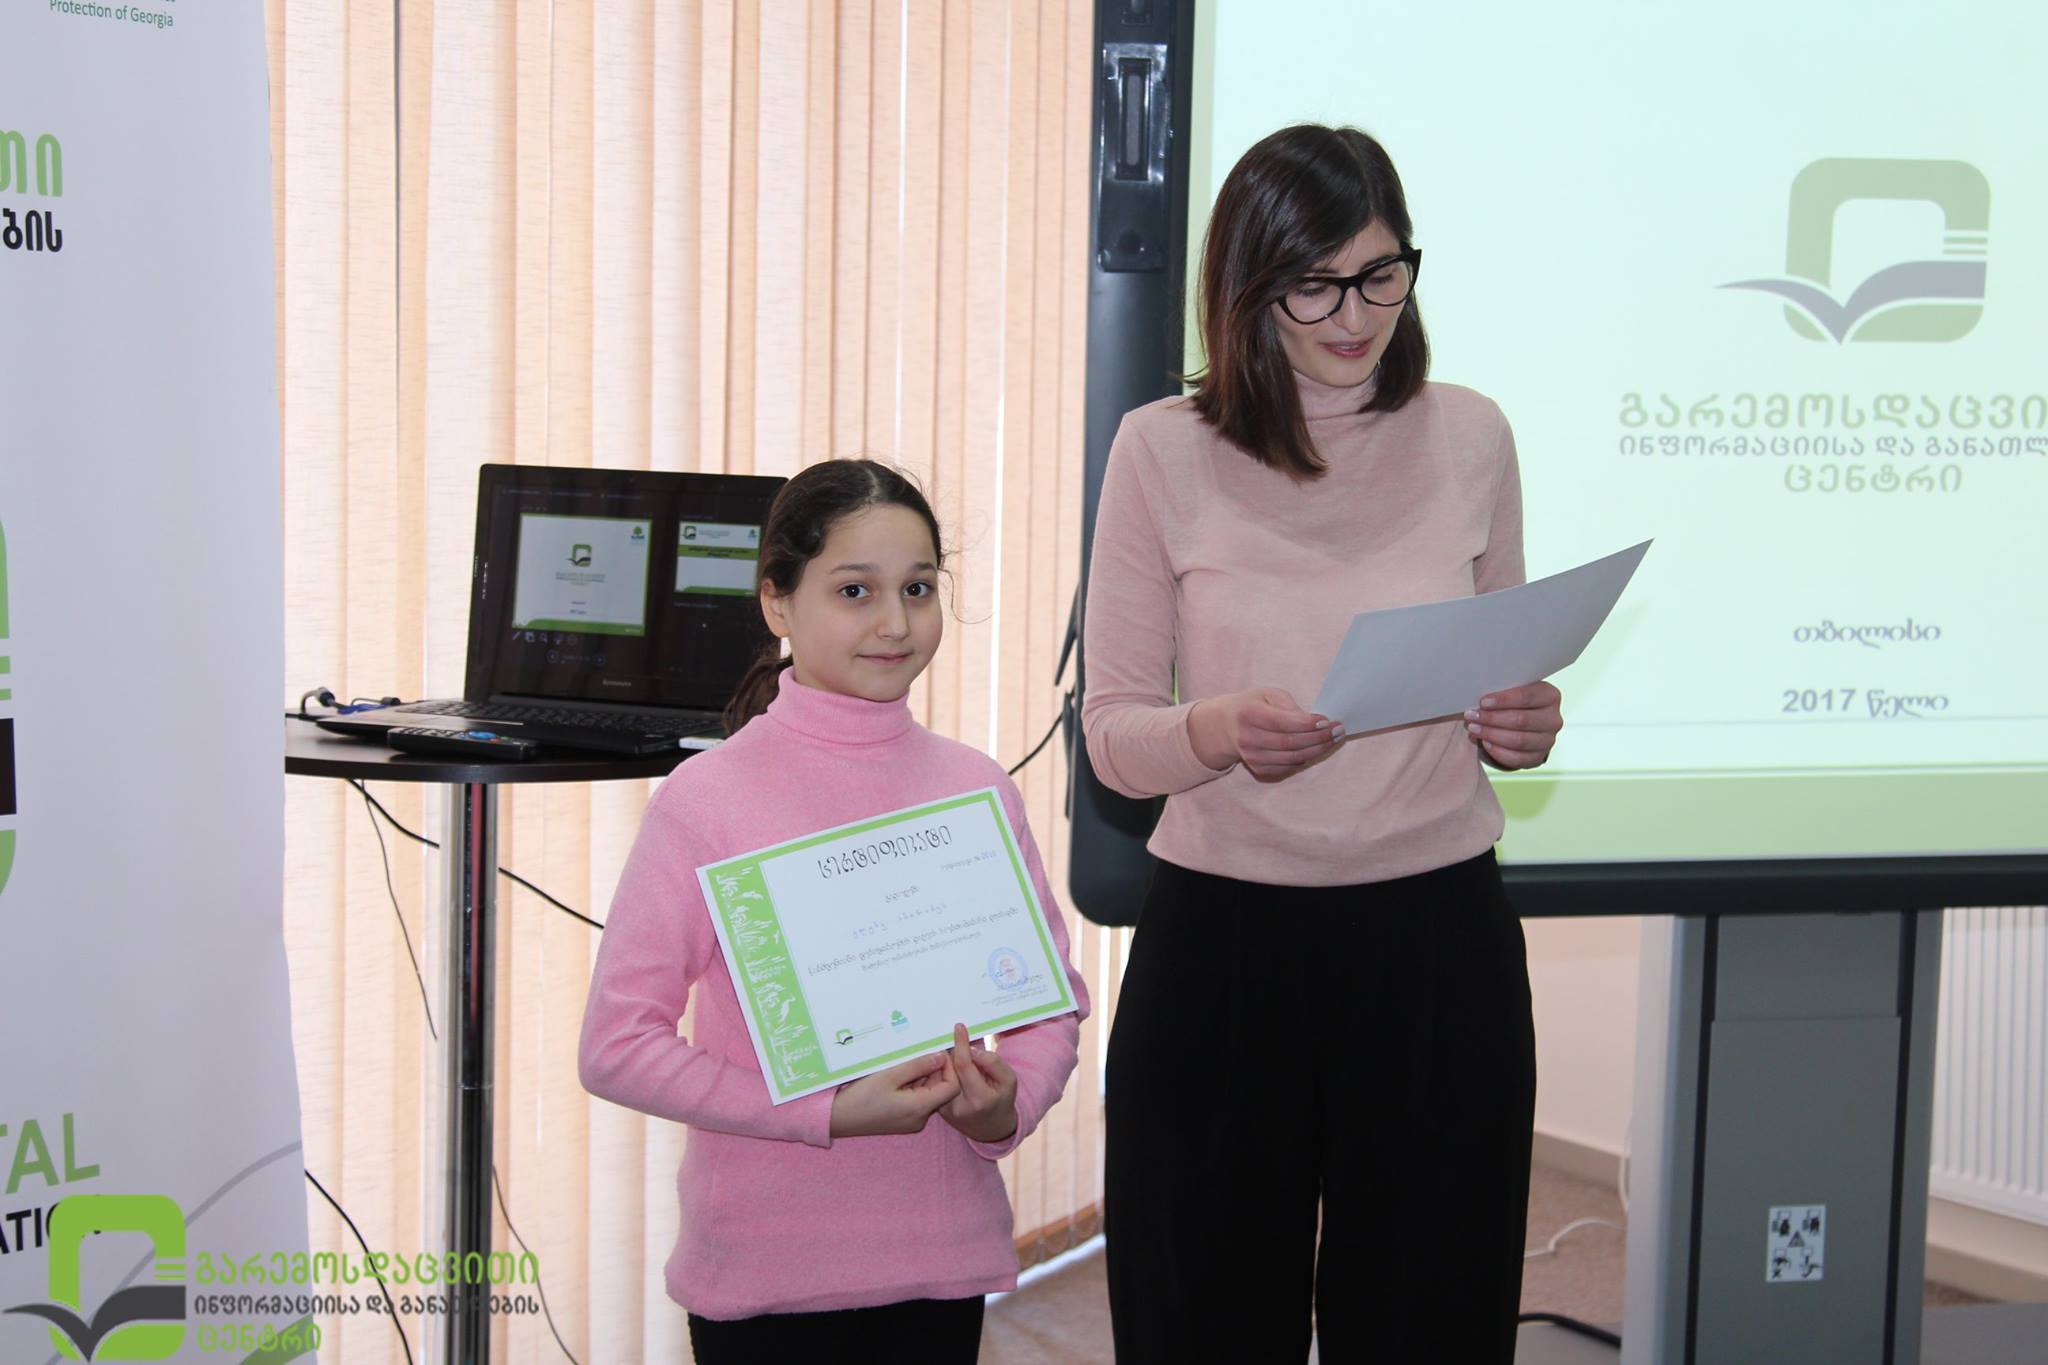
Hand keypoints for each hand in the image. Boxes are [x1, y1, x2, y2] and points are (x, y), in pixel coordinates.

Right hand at [828, 1053, 959, 1137]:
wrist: (837, 1118)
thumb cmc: (861, 1097)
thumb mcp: (889, 1075)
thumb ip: (918, 1065)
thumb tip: (941, 1056)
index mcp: (920, 1108)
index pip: (951, 1087)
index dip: (950, 1068)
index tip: (938, 1051)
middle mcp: (919, 1118)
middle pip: (940, 1090)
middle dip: (933, 1069)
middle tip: (919, 1051)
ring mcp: (911, 1120)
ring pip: (927, 1093)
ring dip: (921, 1075)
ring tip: (904, 1061)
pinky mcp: (902, 1118)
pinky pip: (915, 1098)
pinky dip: (911, 1084)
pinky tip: (898, 1073)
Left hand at [937, 1023, 1019, 1144]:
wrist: (991, 1128)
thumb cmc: (1001, 1099)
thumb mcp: (1009, 1080)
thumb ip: (993, 1063)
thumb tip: (971, 1049)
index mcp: (979, 1098)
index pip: (964, 1065)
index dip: (961, 1044)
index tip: (959, 1027)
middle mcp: (958, 1106)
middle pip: (948, 1068)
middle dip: (952, 1051)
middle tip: (958, 1041)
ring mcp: (945, 1109)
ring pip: (939, 1074)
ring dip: (945, 1060)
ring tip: (954, 1055)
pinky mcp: (938, 1109)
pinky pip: (935, 1083)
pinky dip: (941, 1071)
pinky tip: (948, 1066)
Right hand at [1188, 687, 1342, 779]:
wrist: (1226, 726)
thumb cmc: (1253, 706)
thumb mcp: (1268, 694)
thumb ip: (1289, 706)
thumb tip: (1314, 722)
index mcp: (1249, 714)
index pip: (1284, 722)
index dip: (1308, 724)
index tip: (1327, 720)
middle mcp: (1248, 739)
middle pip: (1291, 743)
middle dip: (1319, 738)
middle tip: (1338, 730)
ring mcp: (1252, 757)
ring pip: (1292, 758)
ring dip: (1317, 749)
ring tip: (1333, 739)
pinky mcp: (1258, 769)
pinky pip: (1288, 767)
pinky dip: (1305, 758)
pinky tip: (1315, 748)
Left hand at [1465, 681, 1562, 769]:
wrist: (1524, 723)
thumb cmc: (1514, 702)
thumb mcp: (1512, 690)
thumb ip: (1501, 691)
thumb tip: (1479, 701)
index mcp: (1550, 696)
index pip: (1527, 697)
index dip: (1504, 700)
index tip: (1483, 702)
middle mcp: (1553, 719)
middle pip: (1521, 720)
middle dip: (1492, 719)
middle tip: (1472, 716)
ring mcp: (1548, 740)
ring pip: (1519, 740)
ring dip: (1492, 735)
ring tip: (1474, 729)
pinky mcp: (1538, 757)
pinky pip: (1517, 758)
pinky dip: (1498, 751)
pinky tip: (1485, 743)